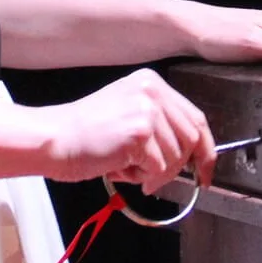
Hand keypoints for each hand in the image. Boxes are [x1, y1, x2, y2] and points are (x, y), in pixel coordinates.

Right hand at [37, 68, 215, 193]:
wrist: (55, 139)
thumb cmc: (85, 134)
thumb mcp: (128, 113)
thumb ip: (161, 125)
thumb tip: (193, 154)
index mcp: (152, 83)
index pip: (196, 118)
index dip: (205, 150)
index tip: (205, 171)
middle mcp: (153, 90)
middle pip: (192, 140)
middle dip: (178, 168)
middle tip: (153, 179)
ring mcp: (147, 109)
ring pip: (176, 158)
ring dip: (154, 174)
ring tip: (126, 166)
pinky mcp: (140, 132)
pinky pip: (159, 169)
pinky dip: (143, 179)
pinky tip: (120, 169)